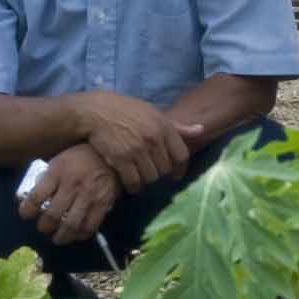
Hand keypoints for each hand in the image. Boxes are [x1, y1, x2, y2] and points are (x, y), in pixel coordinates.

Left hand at [21, 144, 120, 244]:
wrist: (111, 153)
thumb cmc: (81, 155)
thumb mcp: (59, 160)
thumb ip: (47, 178)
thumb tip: (34, 198)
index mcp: (57, 172)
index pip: (36, 197)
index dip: (27, 210)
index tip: (25, 215)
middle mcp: (72, 185)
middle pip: (53, 215)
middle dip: (44, 227)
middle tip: (43, 228)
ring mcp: (89, 196)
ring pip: (71, 225)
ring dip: (62, 236)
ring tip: (57, 238)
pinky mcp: (103, 204)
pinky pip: (90, 226)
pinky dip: (80, 235)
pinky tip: (75, 235)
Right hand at [72, 90, 190, 186]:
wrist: (97, 111)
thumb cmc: (127, 111)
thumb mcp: (154, 113)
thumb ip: (177, 126)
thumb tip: (202, 130)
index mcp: (164, 126)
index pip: (182, 155)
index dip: (181, 169)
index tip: (176, 176)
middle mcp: (153, 138)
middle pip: (166, 169)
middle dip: (160, 174)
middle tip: (152, 173)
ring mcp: (137, 149)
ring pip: (151, 177)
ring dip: (146, 181)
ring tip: (140, 177)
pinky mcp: (121, 158)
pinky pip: (134, 182)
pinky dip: (133, 187)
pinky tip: (131, 185)